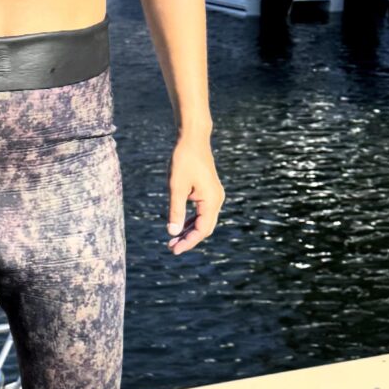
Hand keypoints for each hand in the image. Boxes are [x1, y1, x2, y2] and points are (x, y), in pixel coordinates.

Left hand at [166, 136, 222, 255]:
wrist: (192, 138)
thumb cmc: (184, 159)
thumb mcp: (176, 186)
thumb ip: (175, 210)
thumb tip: (173, 232)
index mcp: (211, 200)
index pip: (201, 230)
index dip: (188, 242)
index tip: (173, 250)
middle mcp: (217, 199)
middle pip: (205, 228)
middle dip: (189, 238)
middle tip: (171, 247)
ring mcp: (214, 195)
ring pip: (204, 220)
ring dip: (190, 230)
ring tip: (174, 239)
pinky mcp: (209, 190)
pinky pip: (203, 211)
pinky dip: (193, 219)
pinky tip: (181, 224)